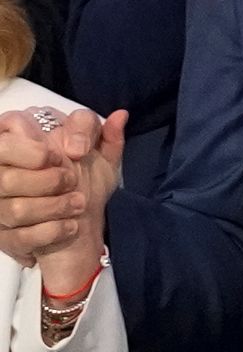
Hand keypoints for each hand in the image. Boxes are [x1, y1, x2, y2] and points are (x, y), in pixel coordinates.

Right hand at [0, 105, 120, 272]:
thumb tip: (120, 115)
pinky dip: (49, 232)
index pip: (13, 123)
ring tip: (78, 206)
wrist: (79, 225)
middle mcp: (2, 169)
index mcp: (22, 141)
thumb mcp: (101, 160)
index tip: (75, 153)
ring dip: (53, 206)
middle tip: (72, 181)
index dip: (39, 144)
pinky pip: (18, 236)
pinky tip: (70, 228)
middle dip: (46, 178)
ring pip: (12, 206)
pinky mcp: (2, 235)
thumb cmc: (84, 183)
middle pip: (5, 169)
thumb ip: (107, 137)